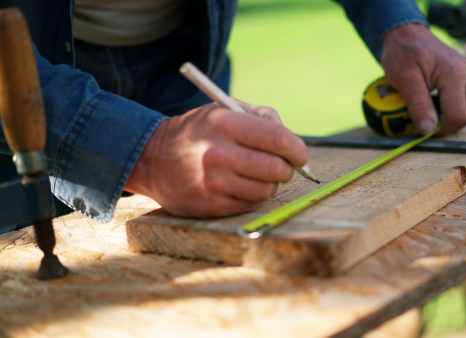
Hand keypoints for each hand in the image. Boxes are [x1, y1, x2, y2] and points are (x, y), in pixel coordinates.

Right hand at [125, 102, 307, 217]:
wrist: (153, 159)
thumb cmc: (198, 132)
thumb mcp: (223, 110)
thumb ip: (261, 118)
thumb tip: (293, 143)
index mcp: (225, 124)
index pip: (279, 140)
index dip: (297, 149)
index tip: (299, 154)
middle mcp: (218, 154)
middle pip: (277, 168)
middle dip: (287, 168)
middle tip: (284, 166)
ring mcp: (214, 183)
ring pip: (267, 190)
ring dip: (271, 183)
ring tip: (259, 174)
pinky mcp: (212, 205)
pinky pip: (250, 204)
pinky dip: (253, 195)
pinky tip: (241, 185)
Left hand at [381, 23, 465, 134]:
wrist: (404, 34)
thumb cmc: (402, 52)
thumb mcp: (405, 80)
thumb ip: (418, 106)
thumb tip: (428, 130)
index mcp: (454, 73)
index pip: (458, 114)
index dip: (442, 128)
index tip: (424, 131)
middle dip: (451, 124)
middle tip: (430, 125)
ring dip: (452, 116)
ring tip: (431, 114)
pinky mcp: (463, 76)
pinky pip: (464, 99)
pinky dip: (451, 107)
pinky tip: (434, 105)